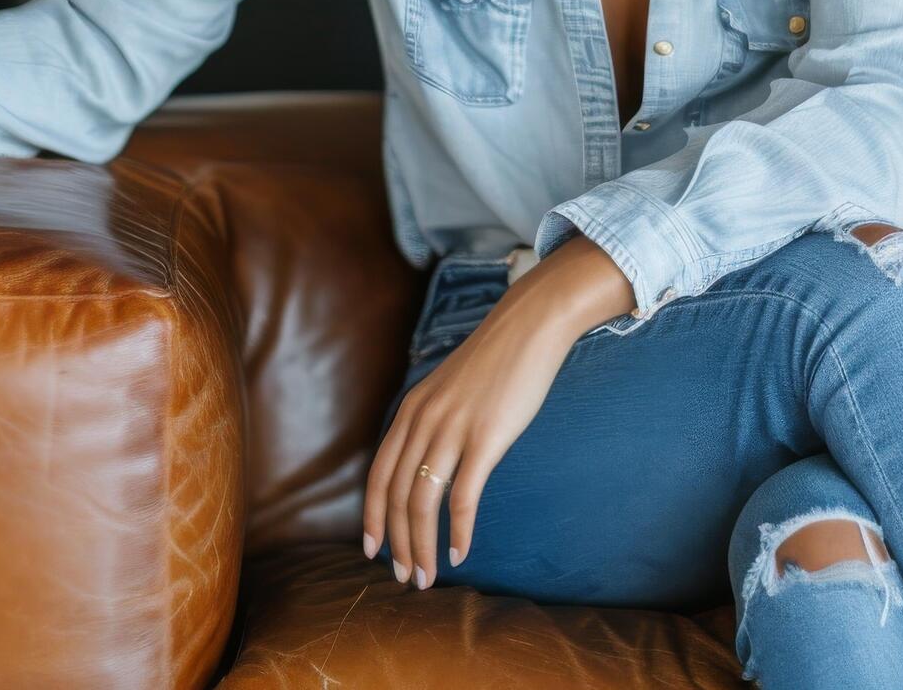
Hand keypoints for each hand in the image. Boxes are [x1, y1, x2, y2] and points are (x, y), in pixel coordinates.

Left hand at [362, 285, 582, 587]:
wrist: (530, 324)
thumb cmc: (496, 360)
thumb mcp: (449, 389)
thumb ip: (433, 422)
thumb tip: (427, 466)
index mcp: (412, 409)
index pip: (378, 476)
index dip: (372, 518)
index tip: (372, 551)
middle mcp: (424, 420)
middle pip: (397, 496)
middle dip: (398, 544)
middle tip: (406, 577)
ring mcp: (453, 428)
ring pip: (423, 502)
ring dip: (423, 547)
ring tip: (428, 576)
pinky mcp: (486, 437)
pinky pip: (463, 496)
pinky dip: (459, 531)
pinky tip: (461, 552)